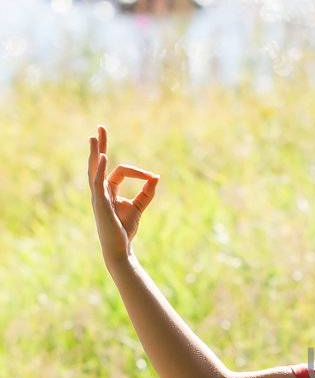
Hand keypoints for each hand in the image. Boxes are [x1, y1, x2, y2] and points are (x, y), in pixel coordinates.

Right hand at [87, 125, 158, 269]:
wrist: (120, 248)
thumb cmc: (125, 229)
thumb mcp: (138, 207)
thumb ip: (147, 192)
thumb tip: (156, 176)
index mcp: (108, 191)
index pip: (119, 172)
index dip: (137, 172)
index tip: (152, 178)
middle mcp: (100, 191)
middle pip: (98, 163)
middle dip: (100, 146)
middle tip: (100, 129)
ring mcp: (98, 196)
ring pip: (94, 170)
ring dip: (96, 153)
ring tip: (95, 137)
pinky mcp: (100, 203)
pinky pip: (98, 183)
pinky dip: (100, 170)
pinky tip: (104, 158)